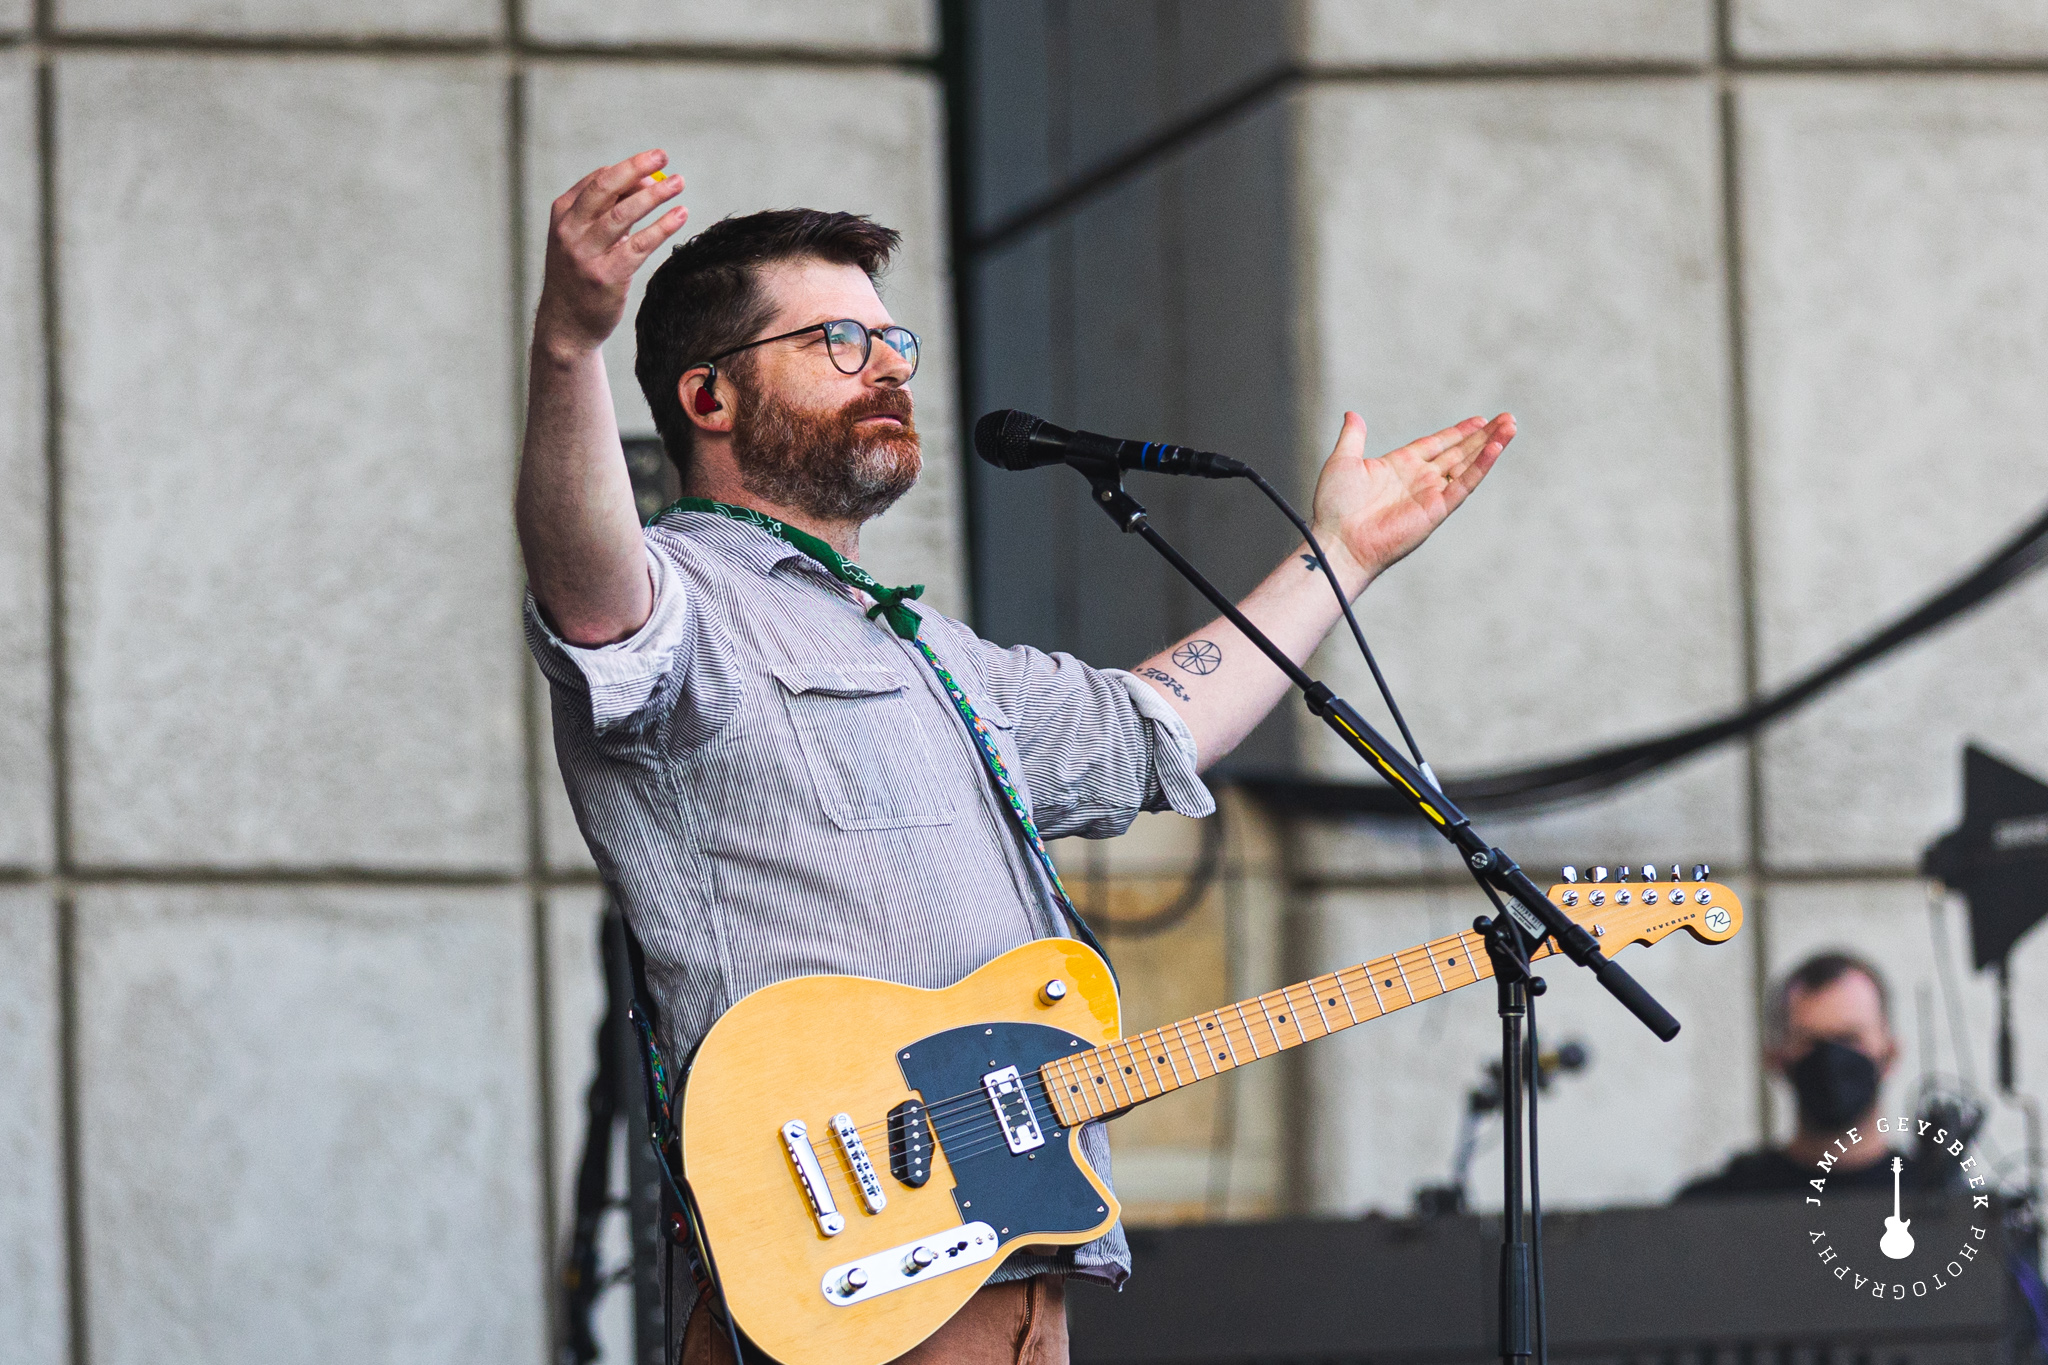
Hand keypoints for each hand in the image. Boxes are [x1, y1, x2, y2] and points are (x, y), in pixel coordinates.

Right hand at [534, 149, 689, 358]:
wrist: (566, 323)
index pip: (598, 181)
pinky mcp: (607, 276)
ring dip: (654, 194)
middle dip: (636, 167)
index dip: (628, 170)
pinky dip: (662, 226)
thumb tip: (645, 181)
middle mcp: (570, 231)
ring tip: (679, 182)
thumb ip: (607, 211)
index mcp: (563, 214)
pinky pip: (639, 245)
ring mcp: (586, 254)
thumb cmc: (581, 273)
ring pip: (623, 214)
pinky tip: (680, 215)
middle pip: (606, 188)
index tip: (654, 164)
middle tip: (664, 155)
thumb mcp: (583, 237)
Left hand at [1309, 411, 1514, 584]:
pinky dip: (1481, 466)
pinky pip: (1464, 484)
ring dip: (1490, 445)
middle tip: (1507, 418)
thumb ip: (1353, 437)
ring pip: (1467, 464)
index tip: (1479, 419)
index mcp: (1400, 466)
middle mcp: (1419, 479)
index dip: (1458, 432)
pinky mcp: (1437, 509)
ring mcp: (1430, 494)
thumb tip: (1353, 414)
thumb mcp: (1343, 462)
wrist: (1338, 540)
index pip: (1436, 444)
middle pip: (1458, 452)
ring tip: (1510, 426)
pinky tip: (1496, 447)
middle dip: (1483, 435)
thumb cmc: (1336, 507)